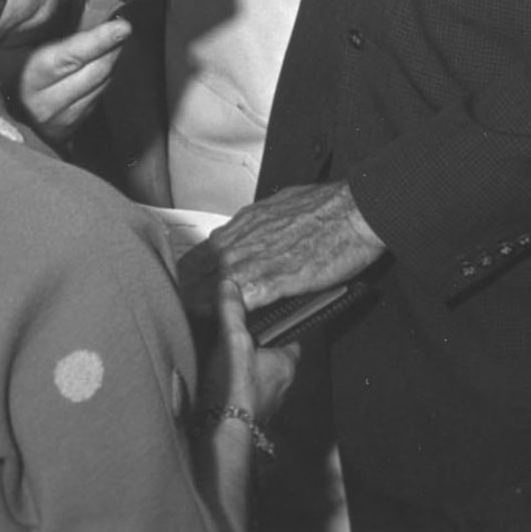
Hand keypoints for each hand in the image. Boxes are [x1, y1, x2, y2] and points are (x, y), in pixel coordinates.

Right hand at [15, 18, 129, 142]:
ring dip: (111, 62)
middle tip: (121, 28)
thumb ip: (46, 30)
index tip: (122, 26)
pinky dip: (103, 79)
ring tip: (110, 44)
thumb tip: (88, 8)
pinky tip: (98, 65)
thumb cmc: (7, 67)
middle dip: (113, 47)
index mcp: (25, 77)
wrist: (0, 110)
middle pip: (95, 72)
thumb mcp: (16, 44)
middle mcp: (43, 103)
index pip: (70, 57)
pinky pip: (98, 98)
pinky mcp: (70, 129)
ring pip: (101, 85)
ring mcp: (58, 120)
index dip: (99, 40)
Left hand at [179, 181, 385, 312]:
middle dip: (186, 293)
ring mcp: (256, 260)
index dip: (191, 274)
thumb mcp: (284, 205)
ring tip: (186, 324)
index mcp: (245, 224)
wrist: (355, 211)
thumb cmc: (328, 206)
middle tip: (175, 311)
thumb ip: (264, 224)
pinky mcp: (274, 280)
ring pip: (212, 288)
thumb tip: (258, 234)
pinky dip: (226, 315)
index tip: (183, 287)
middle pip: (198, 272)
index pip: (203, 252)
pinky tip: (216, 326)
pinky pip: (239, 301)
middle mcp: (243, 241)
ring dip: (198, 307)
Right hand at [202, 276, 300, 430]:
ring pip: (257, 376)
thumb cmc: (235, 390)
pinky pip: (242, 393)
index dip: (280, 325)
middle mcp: (279, 386)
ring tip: (223, 352)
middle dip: (257, 346)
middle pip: (272, 357)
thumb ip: (232, 312)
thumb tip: (230, 285)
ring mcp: (263, 402)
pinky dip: (231, 384)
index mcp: (286, 365)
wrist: (219, 437)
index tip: (267, 315)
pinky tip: (215, 377)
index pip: (291, 338)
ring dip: (243, 367)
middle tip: (238, 332)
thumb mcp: (233, 341)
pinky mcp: (244, 414)